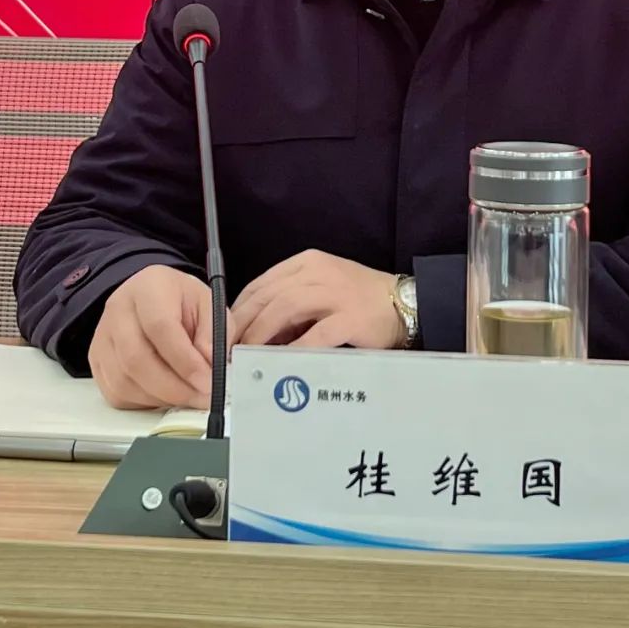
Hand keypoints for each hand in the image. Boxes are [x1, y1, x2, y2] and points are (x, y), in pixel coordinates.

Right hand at [89, 264, 232, 409]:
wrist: (156, 298)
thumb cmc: (182, 302)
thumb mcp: (210, 306)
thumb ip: (213, 334)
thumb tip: (208, 368)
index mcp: (149, 286)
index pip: (160, 326)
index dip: (185, 360)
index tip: (207, 381)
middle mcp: (118, 308)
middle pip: (137, 359)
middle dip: (174, 387)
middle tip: (201, 397)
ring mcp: (103, 335)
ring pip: (124, 382)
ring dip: (161, 398)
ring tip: (188, 397)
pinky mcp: (96, 360)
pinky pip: (116, 393)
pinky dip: (144, 403)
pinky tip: (166, 395)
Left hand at [230, 250, 404, 350]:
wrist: (404, 302)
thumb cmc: (360, 299)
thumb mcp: (322, 290)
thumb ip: (292, 305)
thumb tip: (256, 334)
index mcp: (307, 264)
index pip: (261, 284)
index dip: (238, 310)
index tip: (224, 333)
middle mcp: (317, 273)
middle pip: (267, 295)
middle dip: (243, 325)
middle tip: (228, 351)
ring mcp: (335, 293)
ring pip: (284, 309)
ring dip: (261, 335)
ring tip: (248, 358)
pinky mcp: (350, 317)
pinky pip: (315, 334)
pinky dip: (294, 349)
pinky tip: (282, 363)